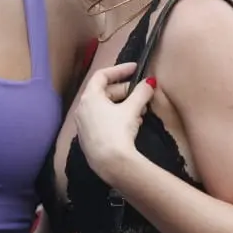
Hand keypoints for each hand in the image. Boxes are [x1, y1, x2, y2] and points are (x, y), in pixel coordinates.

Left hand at [73, 62, 149, 184]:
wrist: (110, 164)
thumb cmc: (117, 131)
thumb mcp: (132, 110)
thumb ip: (141, 93)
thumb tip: (150, 82)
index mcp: (89, 97)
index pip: (102, 75)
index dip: (120, 69)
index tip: (135, 68)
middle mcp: (82, 109)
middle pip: (104, 92)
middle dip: (126, 91)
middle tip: (142, 93)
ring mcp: (84, 125)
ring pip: (105, 107)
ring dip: (124, 105)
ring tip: (141, 110)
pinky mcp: (89, 138)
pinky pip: (103, 120)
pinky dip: (117, 117)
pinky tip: (132, 124)